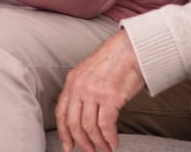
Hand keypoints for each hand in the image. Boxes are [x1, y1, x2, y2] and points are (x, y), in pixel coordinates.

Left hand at [55, 31, 144, 151]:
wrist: (130, 49)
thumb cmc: (113, 60)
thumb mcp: (88, 71)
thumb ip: (82, 89)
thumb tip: (82, 112)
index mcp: (72, 81)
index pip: (61, 112)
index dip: (63, 132)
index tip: (68, 145)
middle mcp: (79, 87)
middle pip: (74, 123)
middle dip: (81, 142)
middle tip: (89, 151)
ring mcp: (94, 92)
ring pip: (90, 127)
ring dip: (98, 142)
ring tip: (105, 148)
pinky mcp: (110, 97)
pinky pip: (106, 125)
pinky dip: (109, 138)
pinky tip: (114, 142)